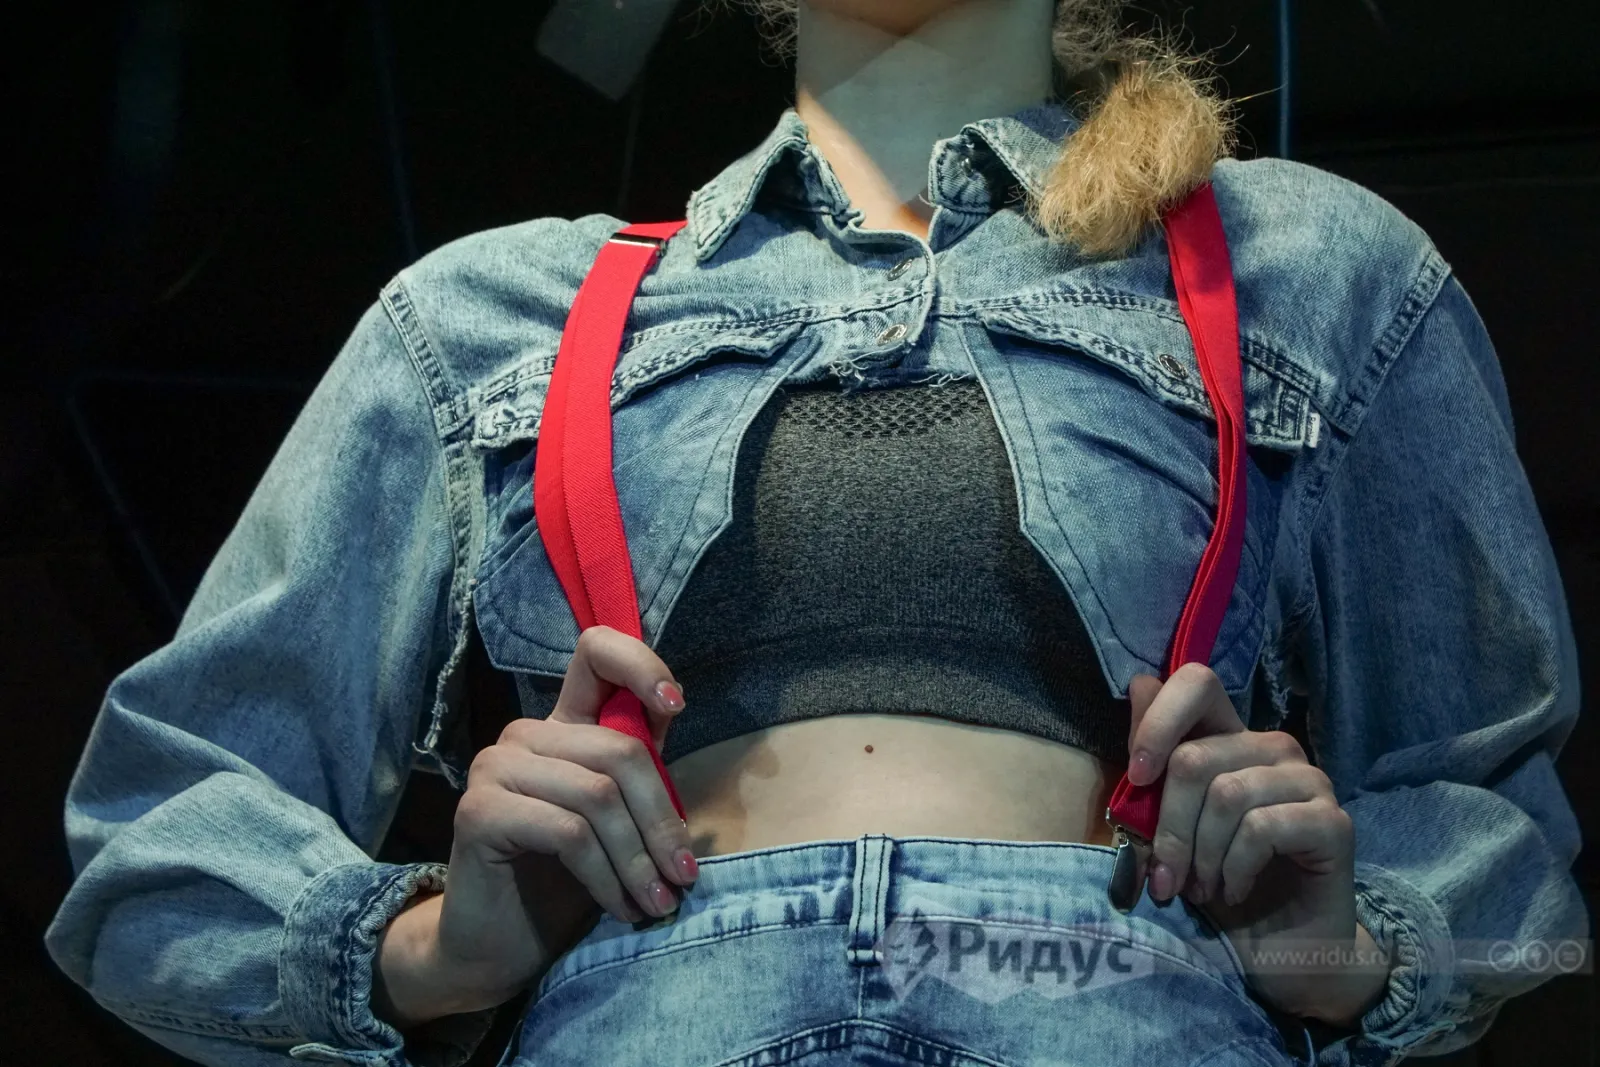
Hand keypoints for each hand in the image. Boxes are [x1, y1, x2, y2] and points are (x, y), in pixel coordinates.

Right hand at [435, 624, 698, 1006]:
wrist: (499, 945)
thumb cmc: (565, 883)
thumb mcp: (619, 821)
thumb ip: (641, 773)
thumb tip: (683, 733)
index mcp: (562, 726)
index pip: (596, 654)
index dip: (640, 664)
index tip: (676, 705)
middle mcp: (527, 736)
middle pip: (619, 749)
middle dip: (661, 820)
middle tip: (683, 876)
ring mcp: (496, 767)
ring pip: (598, 795)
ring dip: (638, 860)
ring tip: (658, 903)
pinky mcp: (479, 809)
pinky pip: (568, 832)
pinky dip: (607, 876)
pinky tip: (621, 908)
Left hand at [1127, 664, 1379, 1021]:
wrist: (1277, 954)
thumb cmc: (1216, 885)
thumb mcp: (1167, 827)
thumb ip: (1154, 763)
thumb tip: (1139, 683)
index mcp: (1230, 739)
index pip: (1198, 683)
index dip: (1159, 721)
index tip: (1137, 777)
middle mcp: (1273, 749)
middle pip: (1195, 758)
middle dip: (1167, 828)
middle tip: (1166, 877)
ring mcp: (1309, 781)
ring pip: (1227, 795)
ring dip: (1201, 856)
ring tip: (1203, 888)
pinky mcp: (1333, 822)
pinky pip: (1262, 828)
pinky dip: (1234, 869)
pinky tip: (1235, 891)